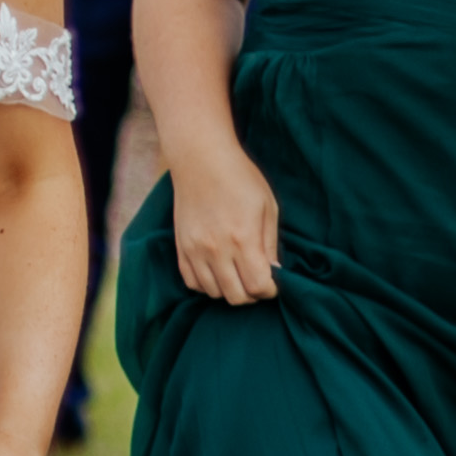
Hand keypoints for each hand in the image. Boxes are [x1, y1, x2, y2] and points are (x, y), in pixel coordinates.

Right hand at [170, 143, 283, 305]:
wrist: (201, 159)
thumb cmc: (240, 178)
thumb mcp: (267, 207)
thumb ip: (270, 243)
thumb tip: (274, 272)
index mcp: (243, 239)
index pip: (257, 286)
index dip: (269, 291)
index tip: (272, 283)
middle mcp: (217, 249)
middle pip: (236, 296)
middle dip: (251, 294)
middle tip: (256, 282)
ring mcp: (195, 250)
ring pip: (213, 293)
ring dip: (229, 290)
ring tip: (237, 276)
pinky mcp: (181, 248)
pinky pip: (192, 282)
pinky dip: (207, 285)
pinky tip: (217, 273)